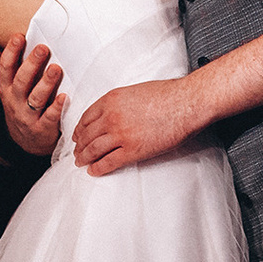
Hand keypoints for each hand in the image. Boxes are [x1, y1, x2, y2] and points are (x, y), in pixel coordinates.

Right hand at [0, 32, 67, 157]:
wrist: (28, 142)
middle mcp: (14, 101)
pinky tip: (65, 96)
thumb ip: (2, 60)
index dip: (11, 52)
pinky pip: (49, 118)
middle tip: (43, 48)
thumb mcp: (8, 84)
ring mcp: (27, 116)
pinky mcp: (42, 129)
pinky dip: (56, 107)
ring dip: (45, 83)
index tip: (19, 36)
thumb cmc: (20, 104)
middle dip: (31, 64)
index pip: (5, 68)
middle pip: (21, 81)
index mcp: (6, 88)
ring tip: (56, 68)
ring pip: (35, 99)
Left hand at [71, 77, 206, 175]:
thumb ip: (120, 102)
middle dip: (79, 146)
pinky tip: (94, 171)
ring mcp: (121, 134)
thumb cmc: (168, 94)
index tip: (76, 136)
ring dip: (84, 158)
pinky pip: (109, 162)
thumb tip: (115, 111)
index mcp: (111, 100)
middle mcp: (111, 117)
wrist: (186, 103)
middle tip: (76, 152)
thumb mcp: (135, 90)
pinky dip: (98, 168)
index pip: (86, 118)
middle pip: (86, 135)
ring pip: (93, 150)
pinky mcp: (132, 150)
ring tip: (81, 163)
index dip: (79, 130)